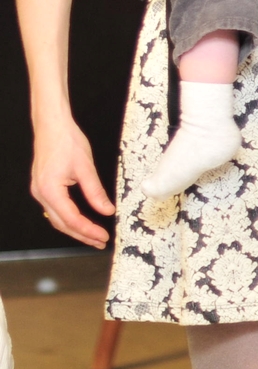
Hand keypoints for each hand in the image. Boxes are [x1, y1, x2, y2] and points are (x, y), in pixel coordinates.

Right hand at [32, 113, 111, 247]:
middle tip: (100, 242)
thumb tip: (107, 210)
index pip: (71, 219)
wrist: (52, 125)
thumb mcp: (86, 167)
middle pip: (62, 223)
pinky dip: (68, 218)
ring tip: (92, 235)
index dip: (88, 230)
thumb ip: (96, 192)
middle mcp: (41, 194)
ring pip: (57, 218)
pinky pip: (55, 209)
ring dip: (75, 228)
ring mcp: (39, 191)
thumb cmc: (67, 141)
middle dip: (81, 235)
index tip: (103, 237)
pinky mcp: (42, 187)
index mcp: (50, 191)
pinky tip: (78, 221)